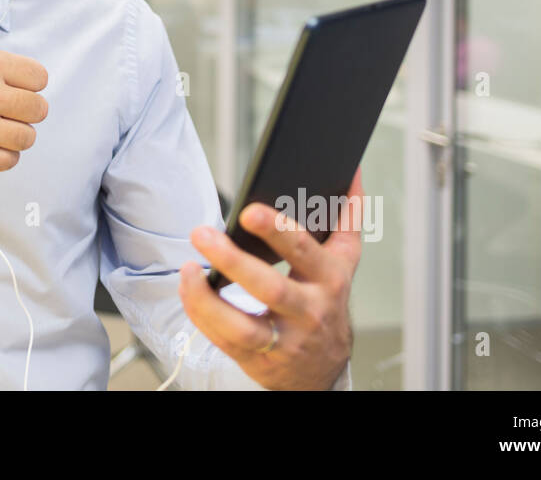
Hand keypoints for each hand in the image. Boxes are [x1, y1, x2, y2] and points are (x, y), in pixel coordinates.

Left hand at [178, 168, 362, 388]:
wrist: (324, 368)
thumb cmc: (327, 301)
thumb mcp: (343, 261)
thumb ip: (348, 216)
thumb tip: (352, 172)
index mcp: (329, 278)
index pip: (303, 251)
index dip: (277, 232)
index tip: (248, 211)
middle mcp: (308, 311)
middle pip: (270, 288)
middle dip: (233, 260)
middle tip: (201, 233)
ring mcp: (284, 340)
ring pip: (242, 326)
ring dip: (207, 299)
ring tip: (188, 268)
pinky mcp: (258, 360)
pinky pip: (224, 339)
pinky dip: (201, 314)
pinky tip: (189, 288)